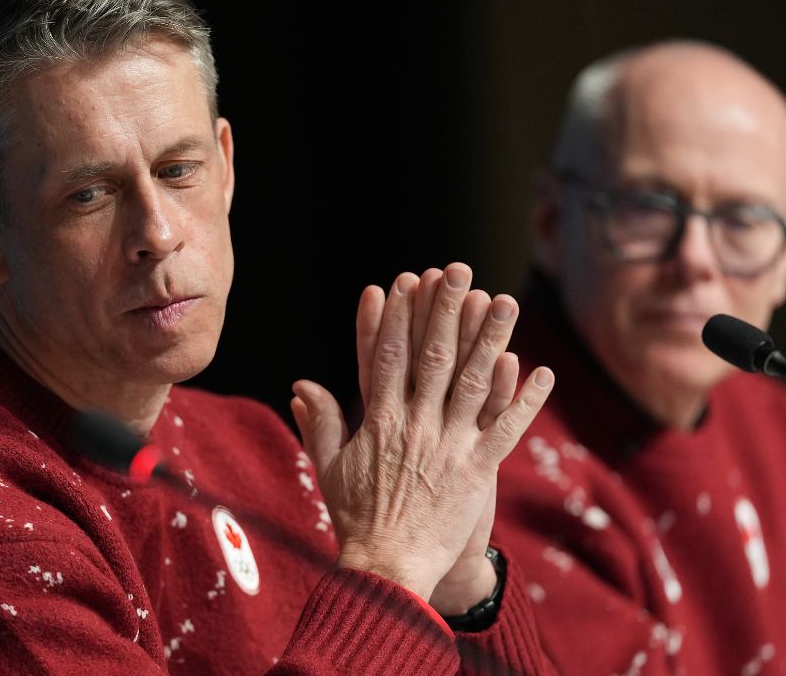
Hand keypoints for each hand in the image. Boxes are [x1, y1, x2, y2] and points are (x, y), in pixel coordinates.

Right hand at [291, 263, 552, 603]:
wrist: (387, 568)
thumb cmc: (355, 519)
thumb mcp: (329, 468)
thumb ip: (319, 423)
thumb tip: (302, 385)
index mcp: (377, 422)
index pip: (386, 357)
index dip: (396, 317)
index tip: (403, 282)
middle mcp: (414, 426)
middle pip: (432, 357)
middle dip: (445, 309)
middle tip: (458, 270)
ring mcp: (448, 446)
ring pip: (473, 382)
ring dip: (490, 339)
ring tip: (504, 301)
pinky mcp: (476, 471)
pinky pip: (504, 428)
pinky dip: (521, 398)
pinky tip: (537, 368)